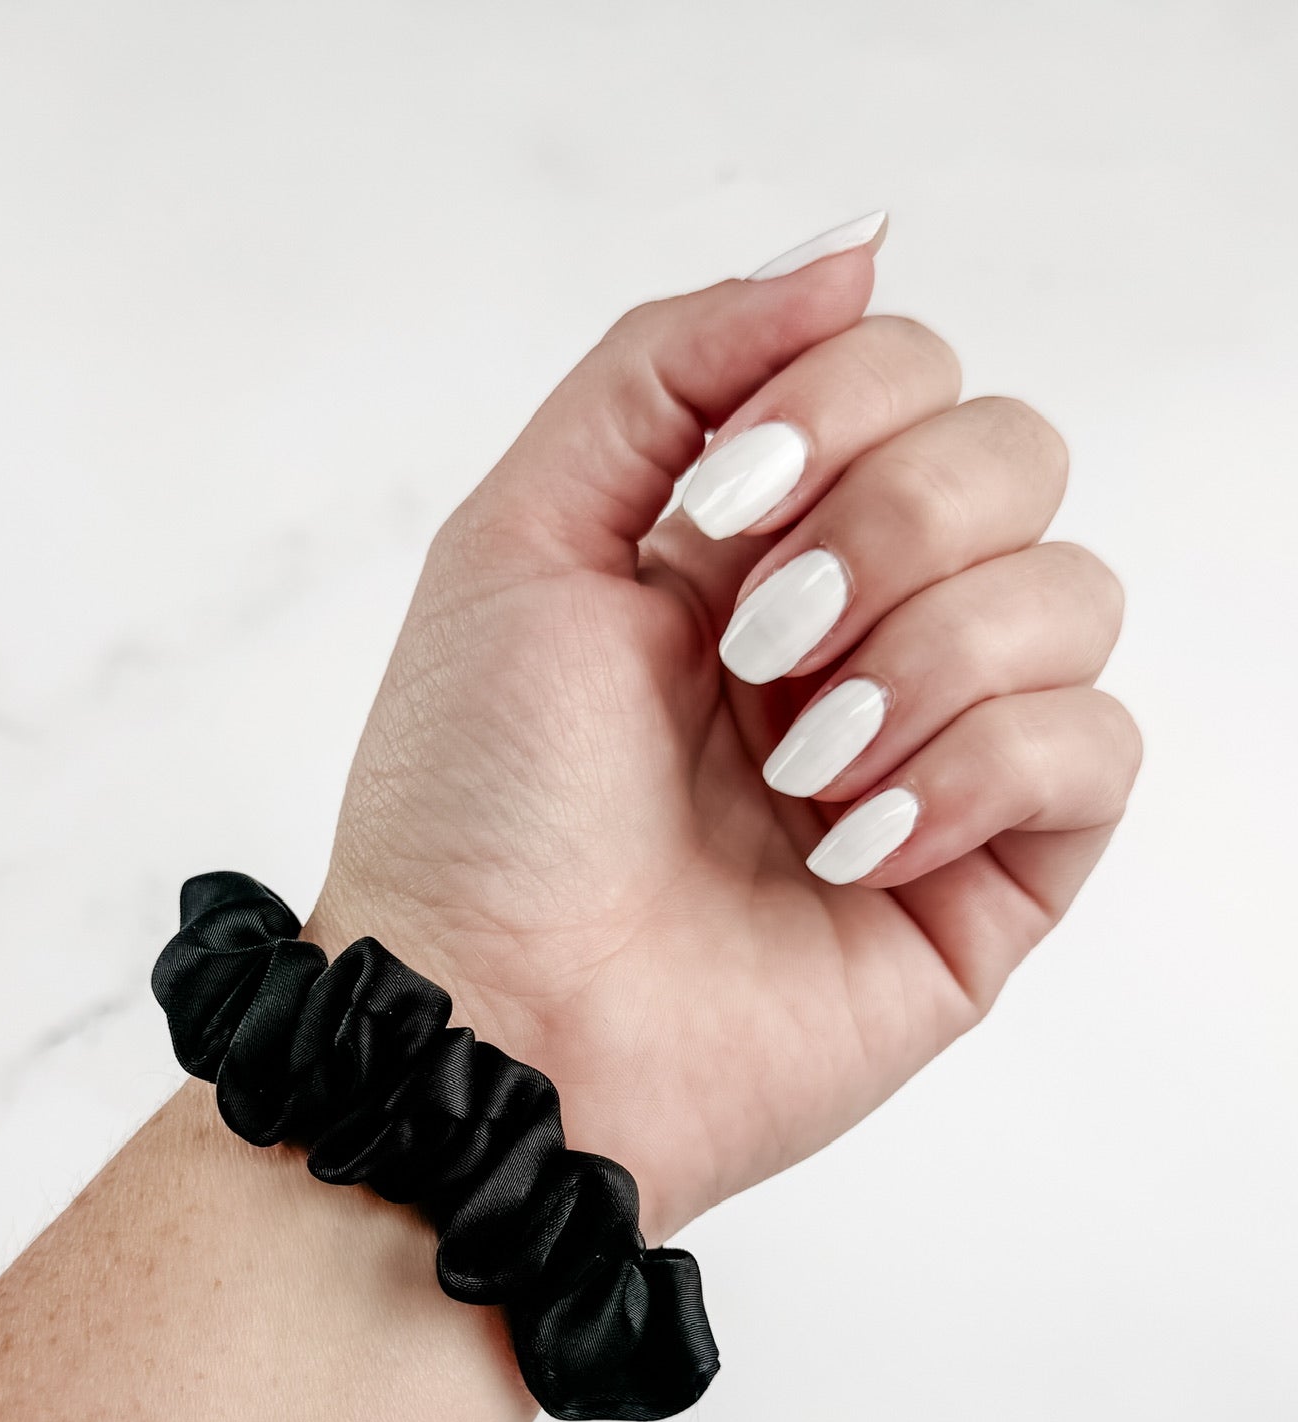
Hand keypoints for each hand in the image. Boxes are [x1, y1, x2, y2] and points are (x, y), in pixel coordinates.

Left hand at [307, 241, 1138, 1242]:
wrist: (490, 1022)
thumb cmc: (476, 803)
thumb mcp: (523, 534)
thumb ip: (671, 364)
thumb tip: (856, 250)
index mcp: (756, 537)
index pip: (909, 369)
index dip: (840, 410)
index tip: (718, 517)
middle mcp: (861, 627)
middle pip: (1014, 456)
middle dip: (886, 534)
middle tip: (757, 651)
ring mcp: (935, 751)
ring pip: (1072, 593)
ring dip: (925, 661)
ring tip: (796, 771)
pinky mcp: (992, 878)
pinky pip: (1096, 749)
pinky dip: (978, 773)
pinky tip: (850, 847)